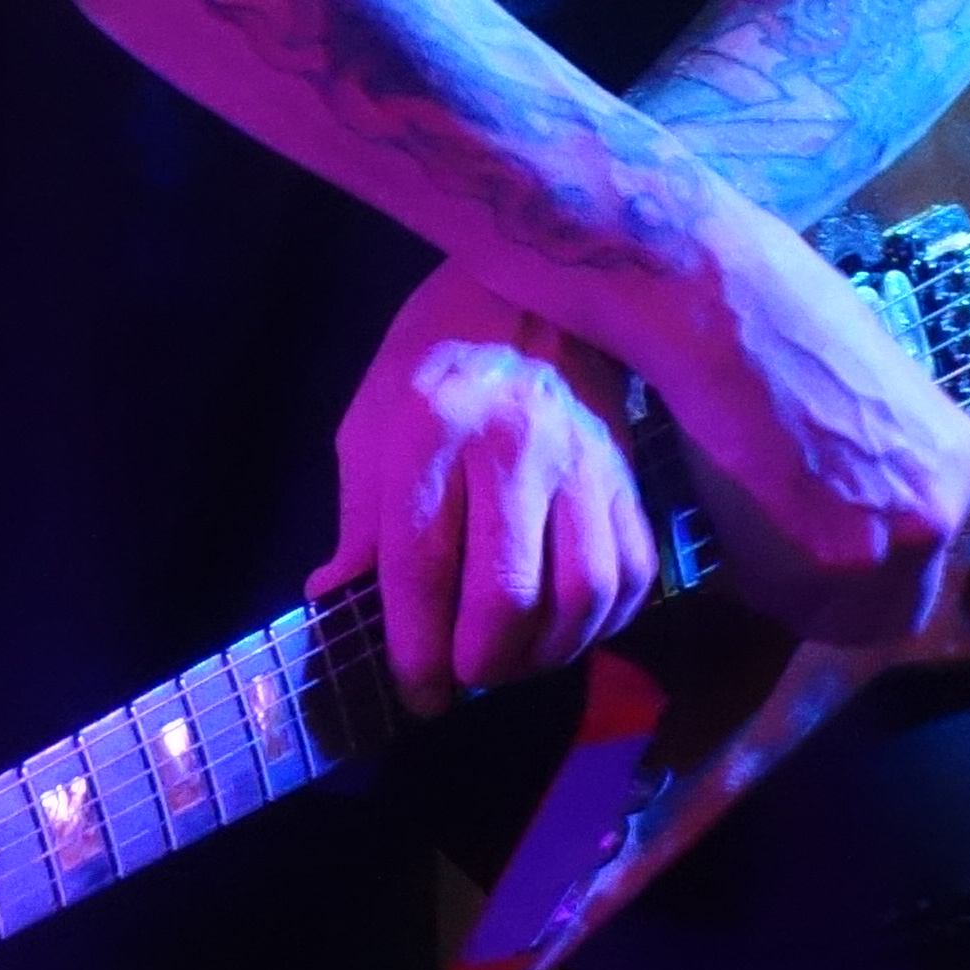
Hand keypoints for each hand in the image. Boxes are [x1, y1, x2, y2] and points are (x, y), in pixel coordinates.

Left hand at [314, 267, 662, 715]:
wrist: (533, 278)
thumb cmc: (435, 356)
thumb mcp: (371, 423)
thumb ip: (359, 520)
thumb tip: (335, 601)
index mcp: (432, 433)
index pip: (424, 566)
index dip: (416, 650)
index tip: (415, 691)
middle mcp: (514, 448)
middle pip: (509, 592)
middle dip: (482, 664)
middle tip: (462, 679)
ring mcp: (583, 461)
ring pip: (584, 593)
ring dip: (548, 652)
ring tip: (514, 661)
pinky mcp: (628, 473)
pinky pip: (634, 571)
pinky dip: (606, 621)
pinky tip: (570, 628)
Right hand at [640, 209, 969, 647]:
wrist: (724, 297)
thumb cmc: (782, 322)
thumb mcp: (874, 400)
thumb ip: (882, 469)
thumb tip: (860, 518)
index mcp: (963, 467)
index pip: (926, 570)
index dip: (868, 572)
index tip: (823, 552)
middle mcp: (942, 513)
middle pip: (890, 612)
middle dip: (833, 595)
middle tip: (782, 554)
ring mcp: (892, 540)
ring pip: (830, 615)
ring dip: (785, 585)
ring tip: (749, 515)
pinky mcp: (831, 556)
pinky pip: (779, 599)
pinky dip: (747, 570)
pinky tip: (731, 505)